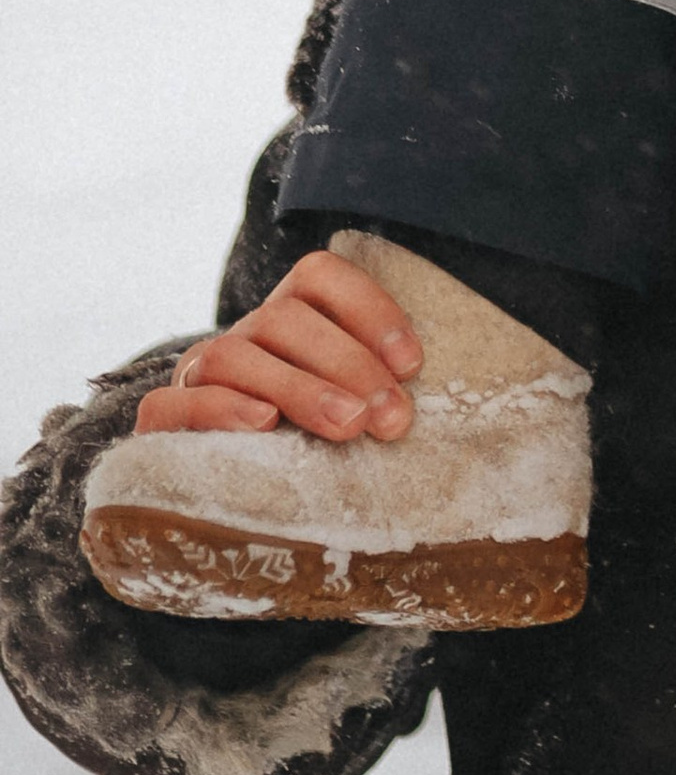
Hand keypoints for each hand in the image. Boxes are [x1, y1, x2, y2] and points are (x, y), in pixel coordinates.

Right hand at [132, 251, 423, 441]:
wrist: (226, 498)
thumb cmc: (315, 446)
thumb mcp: (351, 406)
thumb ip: (373, 390)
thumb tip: (413, 405)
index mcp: (291, 314)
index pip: (319, 277)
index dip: (369, 309)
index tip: (411, 365)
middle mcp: (245, 334)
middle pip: (284, 319)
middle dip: (347, 364)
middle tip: (391, 417)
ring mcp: (197, 372)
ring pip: (233, 355)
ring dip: (297, 388)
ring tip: (348, 425)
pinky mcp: (162, 418)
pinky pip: (172, 404)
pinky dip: (220, 410)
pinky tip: (263, 425)